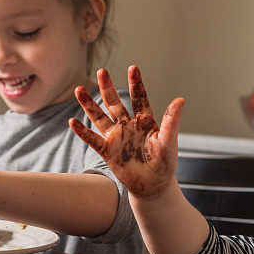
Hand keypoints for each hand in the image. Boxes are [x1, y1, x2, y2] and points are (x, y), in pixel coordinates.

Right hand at [69, 65, 184, 197]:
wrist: (154, 185)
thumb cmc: (164, 162)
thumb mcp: (168, 141)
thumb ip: (171, 121)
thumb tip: (181, 99)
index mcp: (145, 121)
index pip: (139, 98)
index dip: (136, 84)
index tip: (133, 68)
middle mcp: (128, 125)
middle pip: (115, 103)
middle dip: (107, 88)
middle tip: (102, 71)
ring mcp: (116, 137)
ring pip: (99, 117)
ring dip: (89, 105)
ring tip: (78, 90)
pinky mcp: (108, 151)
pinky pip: (93, 140)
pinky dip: (82, 132)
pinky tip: (72, 122)